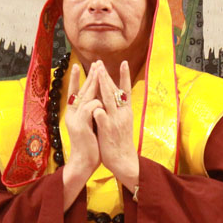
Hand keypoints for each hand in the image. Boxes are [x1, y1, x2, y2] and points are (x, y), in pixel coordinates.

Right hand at [61, 63, 101, 203]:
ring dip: (94, 84)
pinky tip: (102, 101)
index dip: (77, 79)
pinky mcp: (81, 126)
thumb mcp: (91, 125)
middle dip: (90, 76)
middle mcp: (72, 114)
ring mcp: (75, 119)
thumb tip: (98, 100)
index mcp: (75, 113)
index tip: (78, 65)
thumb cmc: (90, 145)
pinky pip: (90, 109)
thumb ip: (92, 113)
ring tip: (100, 72)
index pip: (76, 92)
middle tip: (96, 63)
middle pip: (82, 91)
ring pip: (86, 97)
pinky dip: (97, 104)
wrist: (83, 162)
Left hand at [92, 61, 138, 190]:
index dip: (124, 76)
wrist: (124, 160)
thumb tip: (115, 97)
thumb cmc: (120, 141)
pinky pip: (102, 118)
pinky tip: (96, 106)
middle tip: (100, 62)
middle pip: (114, 91)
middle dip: (106, 76)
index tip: (123, 62)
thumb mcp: (122, 122)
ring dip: (103, 86)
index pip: (125, 90)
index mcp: (126, 111)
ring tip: (98, 74)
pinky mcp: (107, 131)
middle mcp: (122, 113)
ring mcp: (114, 121)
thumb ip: (118, 110)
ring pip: (108, 100)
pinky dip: (99, 111)